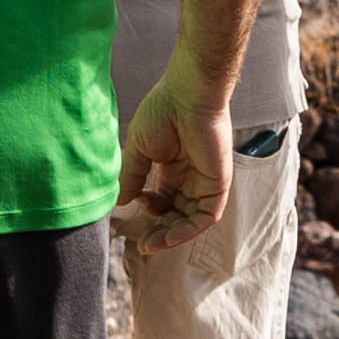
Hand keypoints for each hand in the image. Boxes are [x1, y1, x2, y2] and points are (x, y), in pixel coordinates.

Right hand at [112, 63, 223, 241]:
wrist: (186, 95)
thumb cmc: (164, 112)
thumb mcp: (139, 150)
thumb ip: (131, 177)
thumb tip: (120, 203)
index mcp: (173, 167)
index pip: (164, 200)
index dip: (149, 209)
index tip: (134, 205)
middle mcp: (190, 176)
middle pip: (177, 214)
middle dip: (160, 231)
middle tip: (144, 243)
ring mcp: (205, 181)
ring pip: (191, 220)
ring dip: (172, 236)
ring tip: (153, 243)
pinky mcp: (218, 184)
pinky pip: (207, 217)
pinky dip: (189, 230)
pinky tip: (169, 235)